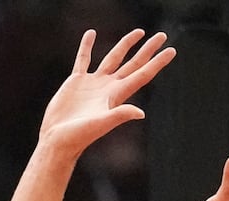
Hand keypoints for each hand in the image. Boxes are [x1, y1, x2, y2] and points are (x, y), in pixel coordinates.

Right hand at [39, 28, 175, 159]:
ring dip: (125, 45)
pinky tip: (91, 34)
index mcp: (116, 95)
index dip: (157, 63)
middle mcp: (108, 87)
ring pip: (113, 58)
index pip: (142, 75)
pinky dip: (86, 46)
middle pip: (133, 64)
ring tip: (138, 32)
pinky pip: (83, 59)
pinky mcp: (76, 82)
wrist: (57, 140)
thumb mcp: (100, 124)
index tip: (171, 50)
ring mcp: (93, 83)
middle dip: (147, 50)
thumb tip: (140, 113)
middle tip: (162, 36)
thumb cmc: (78, 136)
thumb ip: (119, 115)